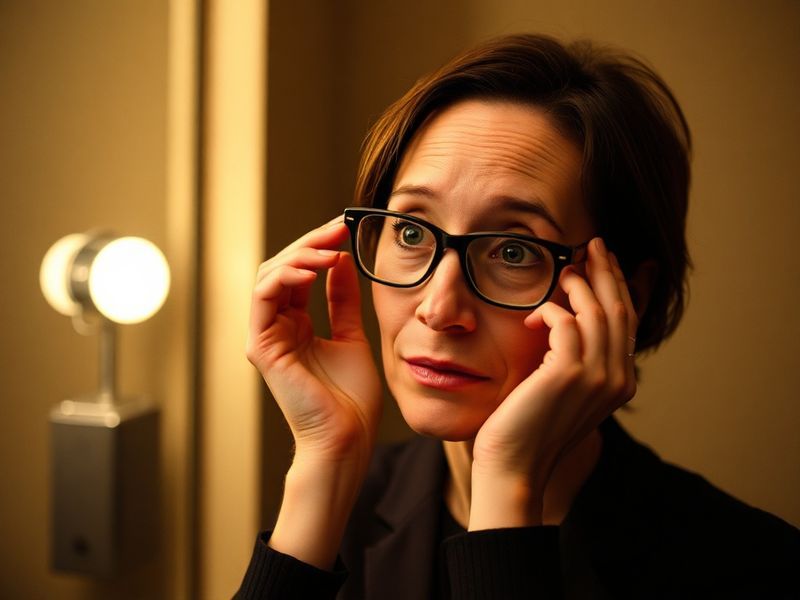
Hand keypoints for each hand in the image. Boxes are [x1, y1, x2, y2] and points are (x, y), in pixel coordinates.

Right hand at [247, 216, 381, 467]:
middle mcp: (276, 328)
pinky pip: (264, 297)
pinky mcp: (261, 346)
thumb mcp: (351, 336)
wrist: (348, 437)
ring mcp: (266, 336)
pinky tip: (315, 268)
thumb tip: (342, 261)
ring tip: (331, 247)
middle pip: (281, 268)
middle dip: (311, 244)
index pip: (298, 274)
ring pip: (269, 276)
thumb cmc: (351, 399)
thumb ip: (342, 300)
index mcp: (295, 326)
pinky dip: (286, 276)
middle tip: (339, 227)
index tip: (345, 228)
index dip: (319, 248)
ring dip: (300, 255)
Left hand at [470, 237, 637, 527]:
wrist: (514, 465)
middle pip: (619, 309)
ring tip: (563, 269)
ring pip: (596, 310)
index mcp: (620, 382)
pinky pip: (565, 321)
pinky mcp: (569, 372)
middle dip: (607, 272)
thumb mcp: (561, 389)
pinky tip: (532, 320)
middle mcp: (617, 378)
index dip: (617, 286)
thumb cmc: (529, 427)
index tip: (603, 262)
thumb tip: (568, 325)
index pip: (626, 321)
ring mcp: (597, 376)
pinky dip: (549, 311)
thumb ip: (575, 360)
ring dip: (578, 284)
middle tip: (594, 244)